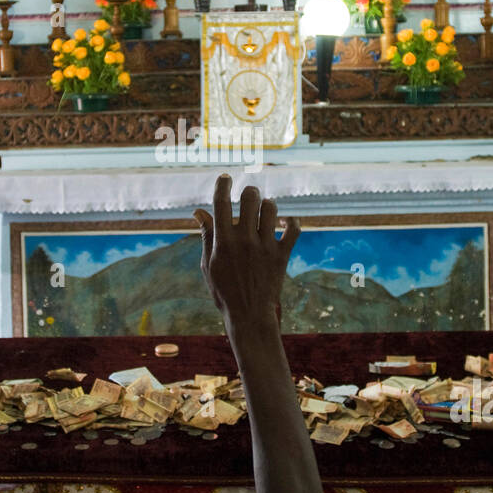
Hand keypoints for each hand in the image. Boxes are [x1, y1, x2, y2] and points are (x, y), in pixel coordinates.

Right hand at [193, 175, 298, 329]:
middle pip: (250, 198)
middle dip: (250, 192)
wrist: (249, 315)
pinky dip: (291, 222)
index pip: (221, 203)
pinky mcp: (281, 255)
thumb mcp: (208, 264)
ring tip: (264, 213)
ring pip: (271, 209)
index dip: (222, 185)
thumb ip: (206, 235)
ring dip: (268, 206)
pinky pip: (293, 229)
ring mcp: (265, 247)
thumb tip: (199, 211)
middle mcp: (245, 240)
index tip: (224, 177)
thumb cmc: (224, 290)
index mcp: (223, 242)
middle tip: (249, 196)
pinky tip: (283, 224)